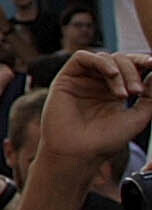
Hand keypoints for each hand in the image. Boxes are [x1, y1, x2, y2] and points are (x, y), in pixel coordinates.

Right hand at [40, 52, 151, 169]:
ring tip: (124, 93)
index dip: (143, 63)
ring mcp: (82, 80)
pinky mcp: (66, 78)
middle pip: (120, 60)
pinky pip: (82, 57)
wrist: (80, 152)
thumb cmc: (105, 141)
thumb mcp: (138, 117)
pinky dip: (101, 61)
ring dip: (120, 70)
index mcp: (114, 91)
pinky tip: (111, 74)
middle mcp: (97, 83)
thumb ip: (150, 95)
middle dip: (133, 71)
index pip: (131, 68)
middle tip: (137, 92)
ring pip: (104, 57)